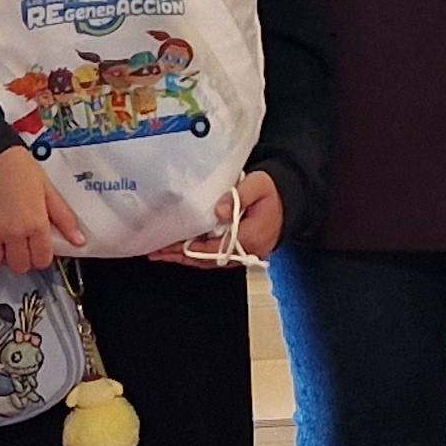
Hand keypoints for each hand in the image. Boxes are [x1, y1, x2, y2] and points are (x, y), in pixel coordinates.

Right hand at [0, 147, 86, 277]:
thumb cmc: (19, 169)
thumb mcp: (48, 190)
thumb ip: (64, 218)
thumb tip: (79, 240)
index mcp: (35, 224)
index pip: (41, 261)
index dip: (41, 257)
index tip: (38, 249)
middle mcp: (13, 232)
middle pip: (18, 267)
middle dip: (21, 260)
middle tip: (20, 246)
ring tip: (0, 243)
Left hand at [153, 170, 283, 263]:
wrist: (289, 200)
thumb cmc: (272, 191)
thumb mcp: (259, 184)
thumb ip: (239, 196)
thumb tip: (219, 211)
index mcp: (251, 237)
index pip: (217, 248)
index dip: (192, 248)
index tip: (171, 243)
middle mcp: (246, 251)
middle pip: (209, 259)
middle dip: (181, 256)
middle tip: (156, 252)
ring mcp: (243, 254)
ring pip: (209, 261)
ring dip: (185, 258)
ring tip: (161, 253)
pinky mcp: (239, 251)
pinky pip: (214, 256)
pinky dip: (195, 255)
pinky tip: (179, 251)